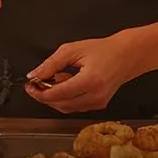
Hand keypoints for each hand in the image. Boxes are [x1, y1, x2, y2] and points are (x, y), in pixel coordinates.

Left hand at [24, 32, 138, 113]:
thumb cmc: (103, 49)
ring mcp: (98, 103)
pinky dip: (65, 98)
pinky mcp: (99, 105)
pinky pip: (75, 107)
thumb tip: (34, 75)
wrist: (127, 55)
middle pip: (60, 104)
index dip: (40, 92)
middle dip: (45, 96)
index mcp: (90, 81)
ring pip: (67, 108)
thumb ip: (51, 63)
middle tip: (36, 84)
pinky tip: (66, 84)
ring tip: (55, 79)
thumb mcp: (73, 49)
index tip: (30, 85)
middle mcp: (95, 96)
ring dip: (55, 97)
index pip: (58, 94)